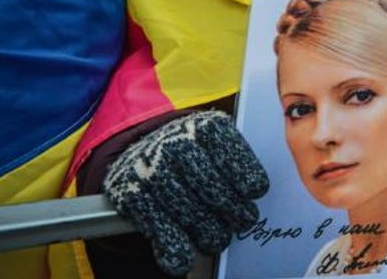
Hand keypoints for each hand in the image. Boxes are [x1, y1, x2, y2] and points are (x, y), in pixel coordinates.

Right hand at [103, 111, 268, 275]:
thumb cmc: (196, 148)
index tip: (256, 192)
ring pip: (189, 211)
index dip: (246, 176)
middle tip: (244, 221)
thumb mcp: (218, 140)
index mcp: (205, 127)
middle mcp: (177, 143)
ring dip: (209, 232)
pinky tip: (184, 259)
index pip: (231, 153)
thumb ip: (238, 160)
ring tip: (219, 239)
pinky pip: (158, 226)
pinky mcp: (131, 192)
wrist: (142, 145)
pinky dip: (174, 247)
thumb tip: (256, 192)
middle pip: (212, 187)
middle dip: (234, 211)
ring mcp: (152, 168)